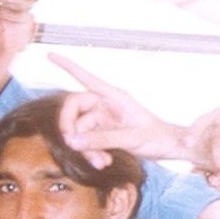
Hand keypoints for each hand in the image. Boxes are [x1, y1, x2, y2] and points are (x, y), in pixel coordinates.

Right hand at [51, 53, 189, 166]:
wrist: (170, 148)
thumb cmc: (158, 137)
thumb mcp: (132, 138)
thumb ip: (103, 139)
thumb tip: (73, 141)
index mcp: (115, 97)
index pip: (87, 77)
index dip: (67, 66)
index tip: (49, 55)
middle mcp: (106, 105)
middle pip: (74, 107)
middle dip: (69, 125)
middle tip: (70, 143)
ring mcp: (104, 121)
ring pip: (80, 130)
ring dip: (85, 148)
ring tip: (100, 163)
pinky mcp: (104, 135)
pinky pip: (88, 142)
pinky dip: (91, 153)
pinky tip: (104, 163)